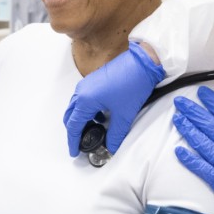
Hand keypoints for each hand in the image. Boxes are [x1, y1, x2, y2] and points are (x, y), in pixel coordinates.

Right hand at [63, 41, 164, 155]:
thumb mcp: (124, 115)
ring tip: (93, 131)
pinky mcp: (94, 81)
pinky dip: (87, 110)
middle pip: (70, 116)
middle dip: (74, 131)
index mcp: (86, 100)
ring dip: (81, 120)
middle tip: (81, 143)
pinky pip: (84, 99)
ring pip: (76, 107)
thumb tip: (110, 146)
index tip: (74, 151)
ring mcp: (87, 84)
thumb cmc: (132, 83)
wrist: (143, 62)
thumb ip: (115, 134)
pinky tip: (101, 117)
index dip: (73, 141)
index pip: (74, 125)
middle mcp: (82, 91)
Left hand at [172, 86, 213, 213]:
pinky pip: (202, 168)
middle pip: (210, 126)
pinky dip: (189, 159)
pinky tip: (178, 151)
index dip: (213, 103)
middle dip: (194, 112)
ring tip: (177, 119)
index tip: (201, 93)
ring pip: (203, 143)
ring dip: (188, 130)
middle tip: (180, 102)